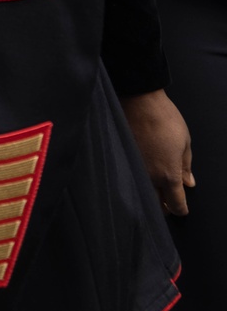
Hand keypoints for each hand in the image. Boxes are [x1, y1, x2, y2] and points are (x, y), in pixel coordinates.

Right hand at [121, 88, 193, 215]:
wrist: (138, 101)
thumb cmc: (164, 118)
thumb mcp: (184, 141)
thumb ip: (186, 165)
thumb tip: (188, 182)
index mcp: (169, 174)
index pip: (176, 204)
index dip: (181, 209)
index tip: (183, 209)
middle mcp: (149, 177)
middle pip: (157, 205)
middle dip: (165, 207)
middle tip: (169, 201)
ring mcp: (133, 169)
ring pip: (142, 193)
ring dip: (149, 196)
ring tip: (154, 191)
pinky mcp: (122, 159)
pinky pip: (130, 178)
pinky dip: (137, 182)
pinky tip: (139, 177)